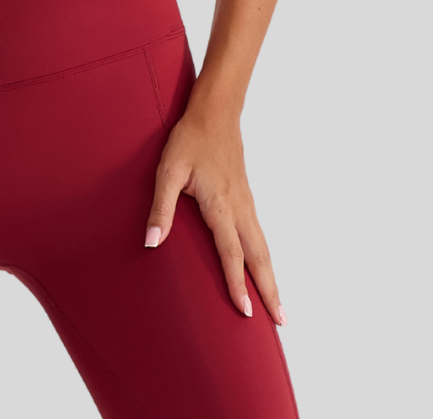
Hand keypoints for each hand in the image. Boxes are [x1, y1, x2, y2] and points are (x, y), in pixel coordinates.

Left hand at [144, 107, 286, 325]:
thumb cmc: (189, 139)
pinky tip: (263, 266)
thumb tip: (151, 242)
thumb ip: (161, 208)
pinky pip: (260, 234)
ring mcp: (246, 202)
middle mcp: (239, 207)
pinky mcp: (246, 197)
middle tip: (282, 321)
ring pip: (263, 246)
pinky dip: (266, 257)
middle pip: (259, 257)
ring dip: (272, 276)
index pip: (231, 253)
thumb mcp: (168, 170)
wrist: (215, 112)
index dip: (237, 283)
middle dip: (270, 290)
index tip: (246, 312)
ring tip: (278, 305)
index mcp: (220, 205)